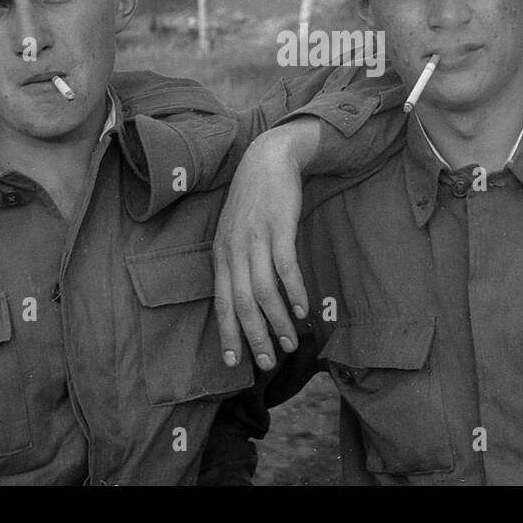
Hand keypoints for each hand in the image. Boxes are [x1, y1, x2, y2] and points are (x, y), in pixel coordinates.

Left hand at [213, 122, 316, 370]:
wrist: (266, 160)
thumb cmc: (253, 201)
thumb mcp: (234, 232)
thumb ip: (237, 263)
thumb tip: (247, 299)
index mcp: (221, 255)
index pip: (221, 302)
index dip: (227, 333)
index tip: (234, 362)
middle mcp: (234, 250)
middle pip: (243, 303)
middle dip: (255, 337)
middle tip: (269, 362)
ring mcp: (256, 239)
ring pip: (264, 292)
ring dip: (278, 322)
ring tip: (291, 342)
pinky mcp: (279, 228)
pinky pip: (286, 268)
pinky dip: (294, 293)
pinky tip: (302, 311)